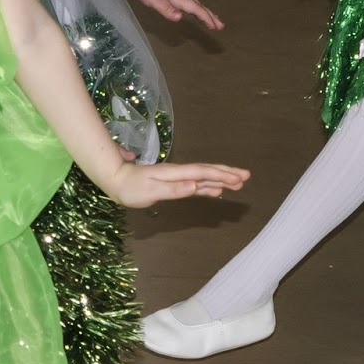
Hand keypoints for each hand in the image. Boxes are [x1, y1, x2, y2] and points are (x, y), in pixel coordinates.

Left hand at [104, 159, 248, 208]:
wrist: (116, 180)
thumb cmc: (131, 188)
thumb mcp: (151, 190)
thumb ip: (175, 189)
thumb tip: (196, 186)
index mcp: (175, 173)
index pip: (203, 173)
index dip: (222, 175)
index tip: (240, 177)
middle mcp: (179, 173)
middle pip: (207, 172)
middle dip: (227, 174)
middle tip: (246, 176)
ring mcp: (176, 178)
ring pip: (204, 177)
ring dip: (221, 180)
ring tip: (239, 183)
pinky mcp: (173, 184)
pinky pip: (196, 184)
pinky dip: (208, 186)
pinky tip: (216, 190)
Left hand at [119, 0, 223, 30]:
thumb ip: (165, 8)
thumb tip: (179, 18)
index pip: (194, 9)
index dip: (205, 17)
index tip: (216, 26)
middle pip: (197, 5)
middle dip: (209, 15)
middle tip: (220, 25)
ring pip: (192, 3)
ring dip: (202, 11)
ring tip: (210, 17)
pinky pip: (185, 1)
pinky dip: (192, 6)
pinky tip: (188, 9)